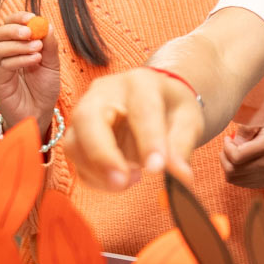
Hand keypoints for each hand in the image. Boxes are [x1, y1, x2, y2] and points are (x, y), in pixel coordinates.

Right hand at [0, 11, 60, 140]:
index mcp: (15, 47)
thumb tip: (47, 25)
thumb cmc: (44, 88)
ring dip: (19, 45)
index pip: (9, 25)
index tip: (31, 17)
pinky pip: (4, 66)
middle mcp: (3, 56)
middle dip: (14, 30)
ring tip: (38, 50)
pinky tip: (35, 60)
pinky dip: (20, 59)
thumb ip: (49, 45)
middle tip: (30, 32)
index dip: (17, 18)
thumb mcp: (52, 64)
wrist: (41, 112)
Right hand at [63, 67, 203, 189]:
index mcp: (140, 82)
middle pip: (88, 119)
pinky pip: (77, 160)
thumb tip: (183, 177)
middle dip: (102, 154)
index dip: (148, 140)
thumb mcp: (188, 121)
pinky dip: (94, 178)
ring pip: (75, 143)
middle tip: (121, 181)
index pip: (142, 109)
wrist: (156, 99)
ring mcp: (84, 112)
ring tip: (129, 182)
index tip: (157, 168)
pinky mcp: (77, 134)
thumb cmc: (172, 107)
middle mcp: (104, 92)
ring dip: (97, 171)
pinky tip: (119, 181)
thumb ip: (182, 146)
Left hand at [221, 122, 263, 188]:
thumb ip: (245, 127)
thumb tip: (233, 138)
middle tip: (228, 147)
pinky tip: (239, 162)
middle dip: (224, 157)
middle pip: (232, 169)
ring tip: (233, 154)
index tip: (228, 139)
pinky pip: (238, 183)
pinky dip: (233, 173)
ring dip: (227, 165)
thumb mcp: (260, 121)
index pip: (237, 156)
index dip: (226, 148)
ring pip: (232, 178)